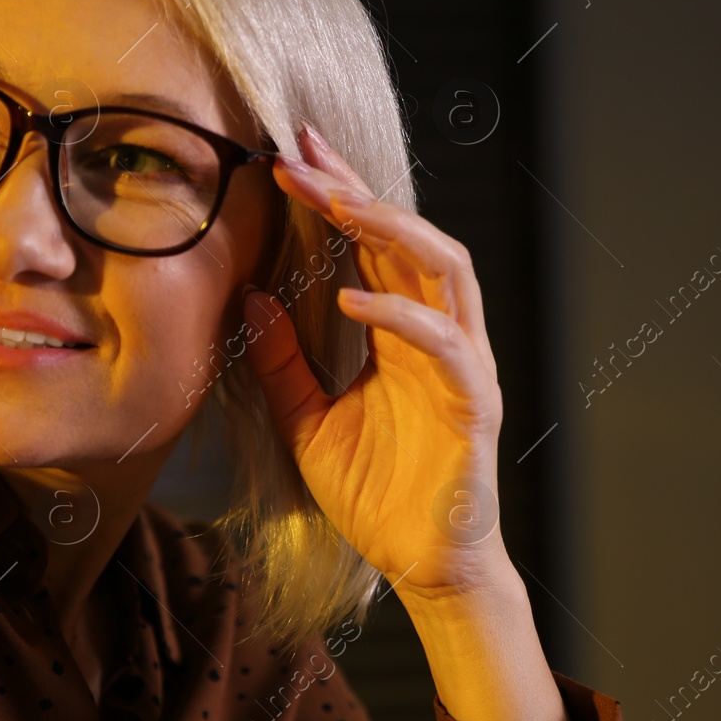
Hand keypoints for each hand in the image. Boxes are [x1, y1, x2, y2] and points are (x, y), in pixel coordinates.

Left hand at [242, 121, 511, 605]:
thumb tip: (248, 295)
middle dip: (354, 191)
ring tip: (335, 203)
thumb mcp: (306, 419)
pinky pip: (445, 345)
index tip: (289, 154)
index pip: (372, 246)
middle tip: (299, 154)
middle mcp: (437, 335)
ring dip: (389, 229)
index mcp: (400, 333)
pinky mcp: (472, 405)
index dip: (338, 195)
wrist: (421, 566)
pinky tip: (350, 300)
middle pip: (406, 238)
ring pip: (444, 269)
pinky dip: (400, 315)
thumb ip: (281, 360)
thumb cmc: (375, 494)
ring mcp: (461, 365)